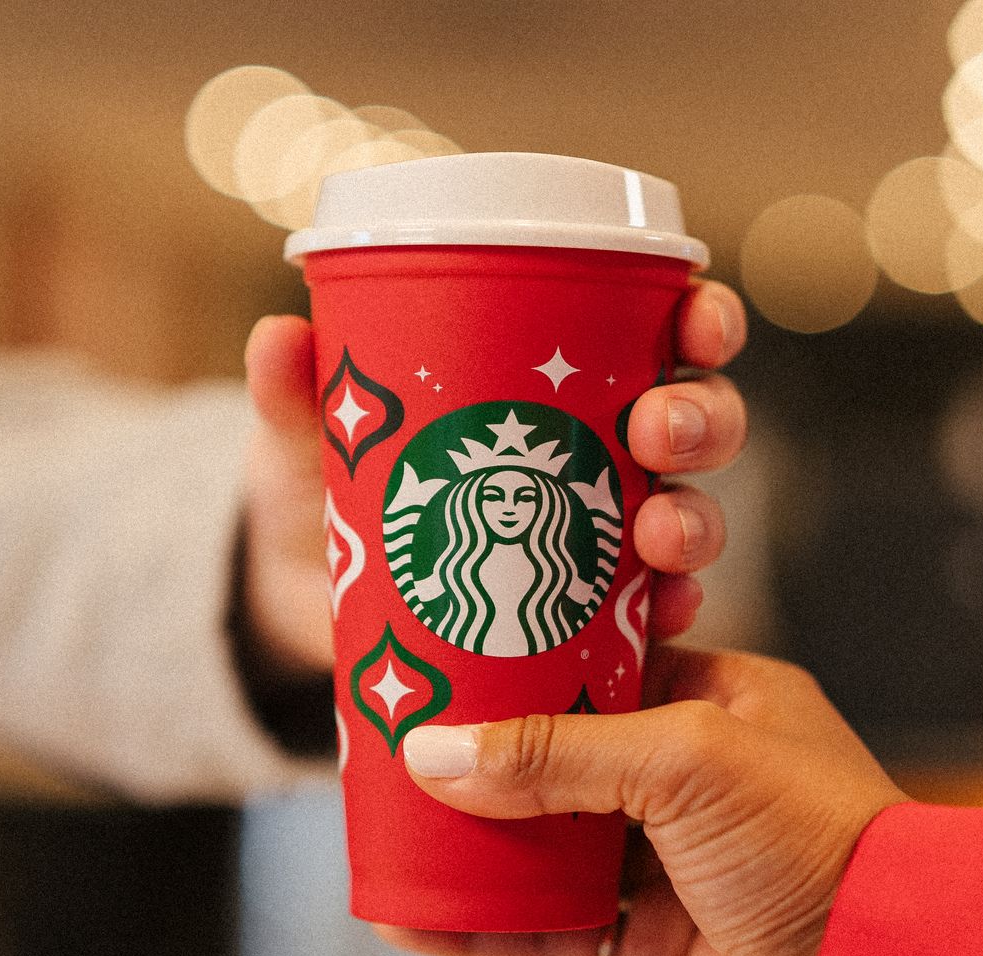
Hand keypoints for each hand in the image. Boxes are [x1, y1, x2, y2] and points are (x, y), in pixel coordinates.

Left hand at [240, 281, 750, 674]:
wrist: (308, 593)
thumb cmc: (333, 478)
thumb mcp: (315, 433)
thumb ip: (298, 392)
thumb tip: (279, 338)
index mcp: (567, 375)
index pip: (663, 328)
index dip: (703, 318)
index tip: (696, 321)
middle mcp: (606, 448)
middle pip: (697, 419)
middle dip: (702, 418)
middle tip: (656, 431)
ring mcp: (605, 533)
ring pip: (690, 511)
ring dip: (697, 518)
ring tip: (658, 534)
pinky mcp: (591, 611)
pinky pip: (656, 608)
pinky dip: (671, 607)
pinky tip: (663, 611)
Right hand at [380, 646, 906, 955]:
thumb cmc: (826, 841)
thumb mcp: (686, 760)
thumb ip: (557, 751)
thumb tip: (438, 753)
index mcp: (718, 699)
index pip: (600, 661)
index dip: (522, 659)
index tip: (448, 651)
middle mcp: (690, 780)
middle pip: (557, 757)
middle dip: (478, 755)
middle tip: (393, 739)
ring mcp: (667, 865)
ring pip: (543, 847)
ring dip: (468, 842)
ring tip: (382, 824)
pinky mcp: (649, 946)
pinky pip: (546, 931)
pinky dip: (478, 927)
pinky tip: (412, 916)